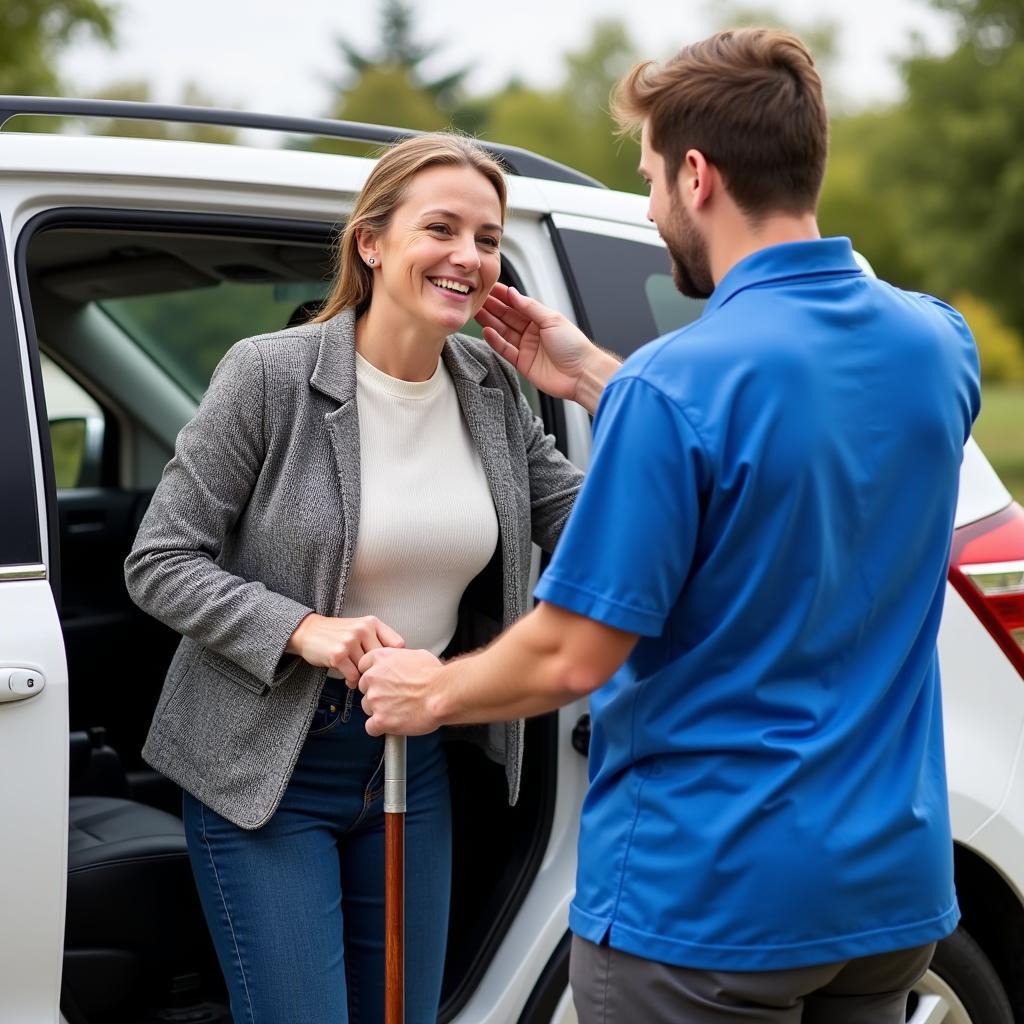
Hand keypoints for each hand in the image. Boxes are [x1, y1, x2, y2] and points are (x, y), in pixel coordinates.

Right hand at [286, 613, 403, 685]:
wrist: (308, 631)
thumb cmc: (337, 634)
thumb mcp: (361, 629)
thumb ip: (378, 640)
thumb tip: (397, 663)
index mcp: (372, 622)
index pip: (397, 644)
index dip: (395, 660)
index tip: (391, 667)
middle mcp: (362, 629)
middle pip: (383, 660)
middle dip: (377, 671)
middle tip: (372, 676)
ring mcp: (350, 641)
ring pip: (368, 669)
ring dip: (363, 678)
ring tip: (357, 675)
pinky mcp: (338, 654)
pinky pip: (354, 676)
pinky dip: (352, 681)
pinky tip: (348, 678)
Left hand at [357, 647, 443, 737]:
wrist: (443, 694)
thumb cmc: (435, 676)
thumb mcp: (416, 655)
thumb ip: (399, 659)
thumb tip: (401, 663)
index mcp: (381, 658)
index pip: (363, 666)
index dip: (374, 675)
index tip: (381, 680)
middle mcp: (373, 677)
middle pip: (364, 688)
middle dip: (377, 693)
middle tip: (394, 696)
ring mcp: (375, 699)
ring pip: (367, 708)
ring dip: (379, 710)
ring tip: (398, 710)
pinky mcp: (380, 719)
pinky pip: (371, 727)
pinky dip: (381, 728)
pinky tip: (394, 723)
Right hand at [476, 283, 615, 411]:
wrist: (581, 373)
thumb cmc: (573, 345)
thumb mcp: (552, 319)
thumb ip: (530, 307)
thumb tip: (513, 293)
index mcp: (541, 319)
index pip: (518, 304)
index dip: (503, 296)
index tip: (488, 288)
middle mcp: (532, 332)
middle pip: (508, 317)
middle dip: (492, 307)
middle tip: (476, 299)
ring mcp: (526, 347)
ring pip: (503, 332)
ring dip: (490, 322)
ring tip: (476, 312)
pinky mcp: (522, 363)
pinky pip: (505, 350)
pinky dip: (495, 341)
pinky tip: (486, 331)